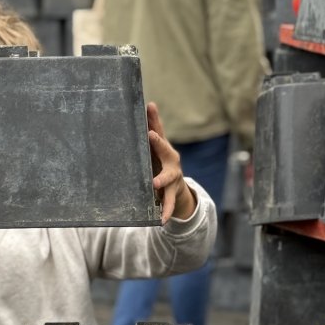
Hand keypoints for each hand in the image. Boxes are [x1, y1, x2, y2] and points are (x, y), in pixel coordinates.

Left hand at [146, 102, 196, 222]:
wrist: (175, 184)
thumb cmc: (161, 159)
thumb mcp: (158, 144)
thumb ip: (153, 125)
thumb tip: (149, 103)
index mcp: (166, 151)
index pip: (160, 139)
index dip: (156, 133)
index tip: (149, 131)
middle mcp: (172, 164)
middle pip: (168, 158)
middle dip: (160, 152)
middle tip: (152, 148)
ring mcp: (173, 180)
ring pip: (168, 182)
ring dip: (162, 184)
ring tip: (155, 186)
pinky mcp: (170, 195)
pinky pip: (168, 204)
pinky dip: (164, 212)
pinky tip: (160, 220)